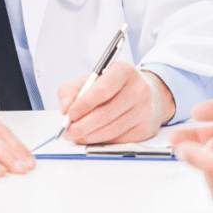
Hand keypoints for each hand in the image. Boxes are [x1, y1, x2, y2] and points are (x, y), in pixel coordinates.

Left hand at [57, 62, 175, 143]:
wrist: (147, 94)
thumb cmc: (113, 86)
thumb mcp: (91, 80)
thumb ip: (71, 90)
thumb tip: (65, 109)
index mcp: (124, 71)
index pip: (103, 89)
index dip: (84, 104)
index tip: (69, 114)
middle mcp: (139, 89)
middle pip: (105, 114)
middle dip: (81, 126)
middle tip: (67, 131)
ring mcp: (145, 110)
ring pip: (110, 130)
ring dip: (88, 137)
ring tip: (76, 135)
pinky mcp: (146, 129)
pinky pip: (118, 140)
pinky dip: (101, 141)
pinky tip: (93, 136)